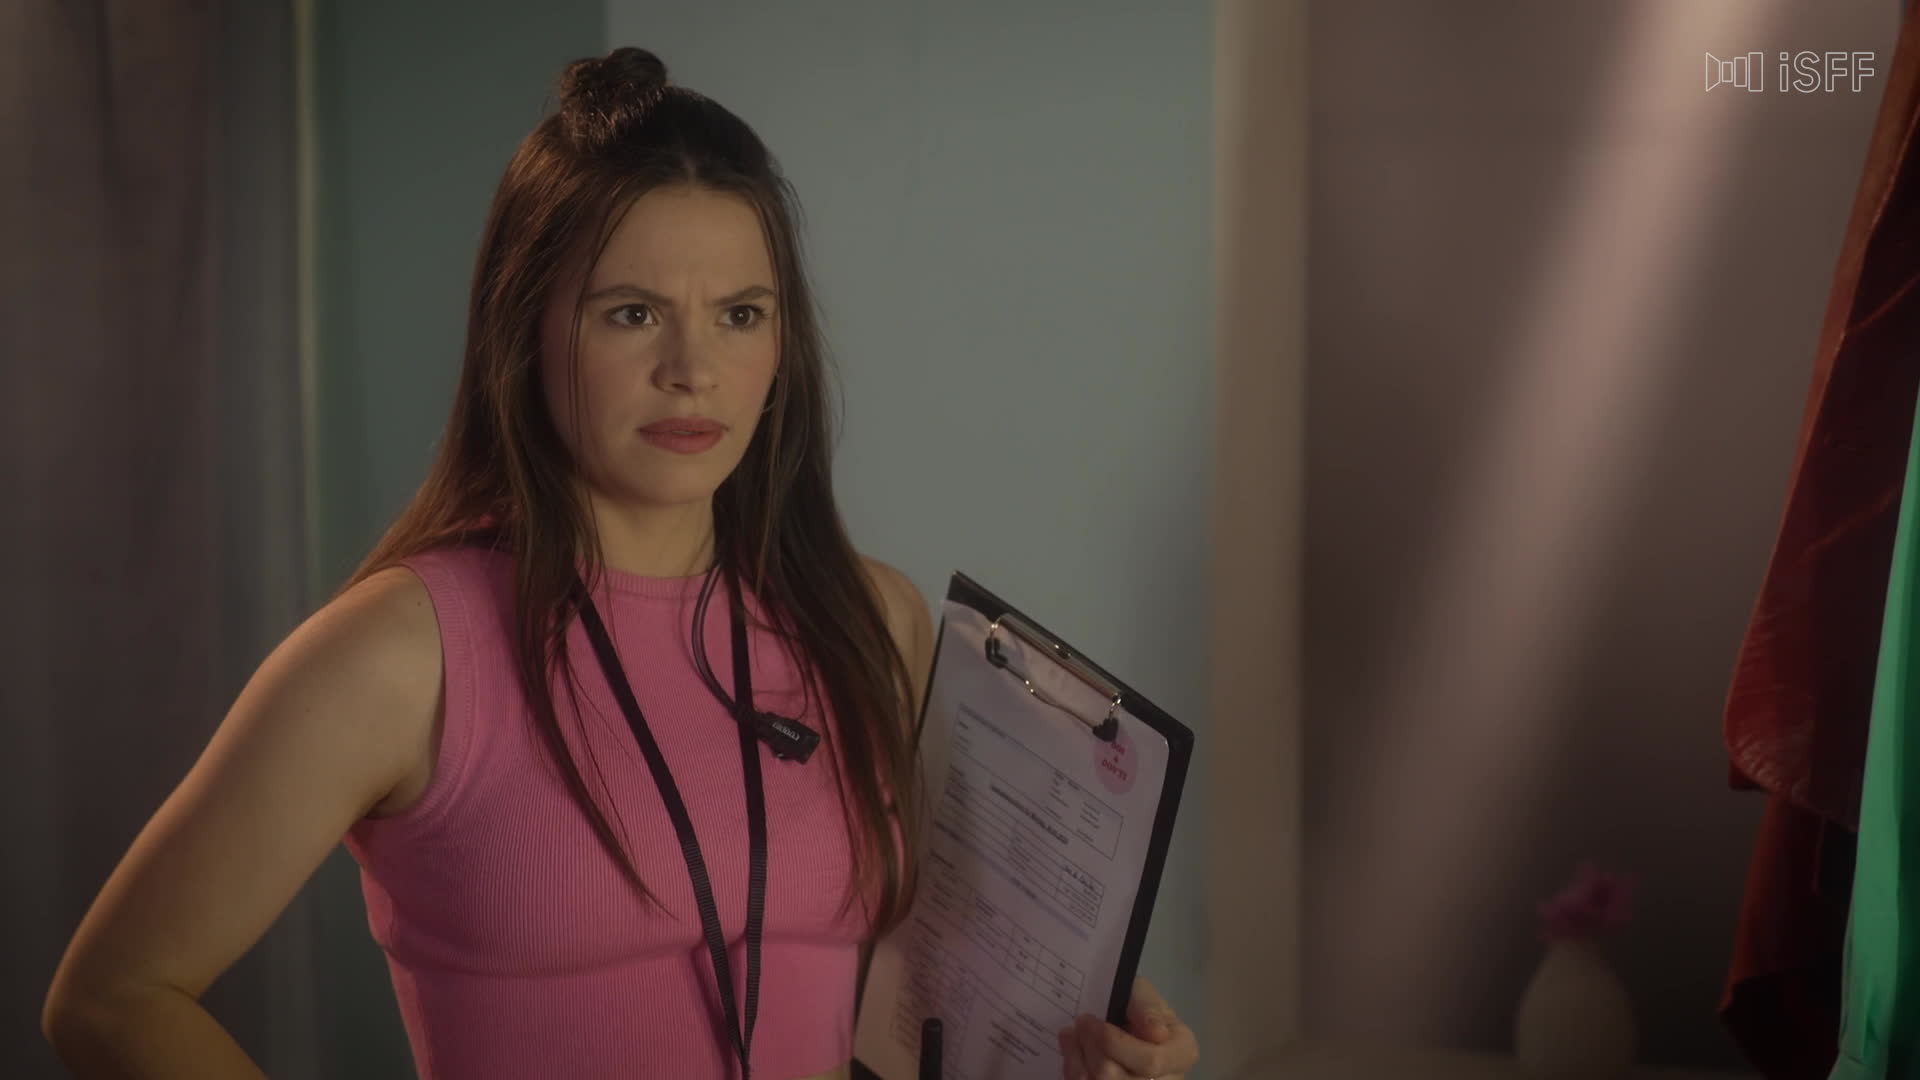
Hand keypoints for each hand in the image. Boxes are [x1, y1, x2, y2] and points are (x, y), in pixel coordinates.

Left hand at [1056, 975, 1198, 1079]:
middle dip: (1091, 1048)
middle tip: (1080, 1024)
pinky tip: (1075, 1055)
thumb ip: (1147, 1007)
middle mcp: (1168, 1079)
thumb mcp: (1142, 993)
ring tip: (1074, 1037)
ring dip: (1079, 1060)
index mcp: (1182, 1052)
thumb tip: (1156, 1033)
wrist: (1126, 1022)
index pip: (1150, 1062)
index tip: (1090, 1021)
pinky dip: (1075, 1071)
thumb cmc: (1138, 1006)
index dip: (1114, 1043)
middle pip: (1118, 1078)